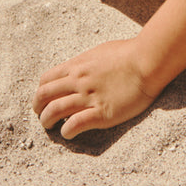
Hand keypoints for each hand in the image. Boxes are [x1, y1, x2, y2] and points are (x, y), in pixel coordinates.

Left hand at [33, 39, 158, 137]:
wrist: (147, 61)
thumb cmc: (128, 54)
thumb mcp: (100, 52)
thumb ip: (86, 63)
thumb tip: (79, 70)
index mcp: (77, 66)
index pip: (46, 80)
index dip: (40, 92)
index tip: (43, 100)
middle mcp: (78, 81)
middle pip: (44, 96)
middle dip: (38, 108)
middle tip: (41, 116)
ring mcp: (88, 97)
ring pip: (54, 111)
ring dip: (47, 121)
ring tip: (50, 127)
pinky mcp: (101, 113)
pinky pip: (74, 124)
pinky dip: (66, 131)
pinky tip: (68, 133)